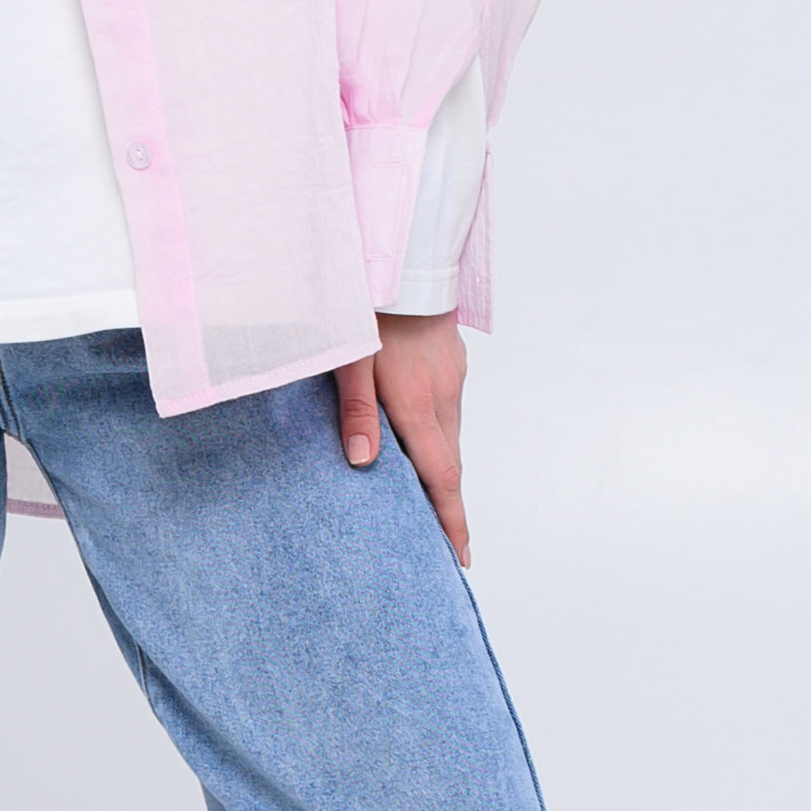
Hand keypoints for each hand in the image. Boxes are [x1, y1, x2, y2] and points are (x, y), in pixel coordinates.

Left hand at [335, 308, 469, 565]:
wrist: (403, 256)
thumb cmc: (370, 304)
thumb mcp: (350, 358)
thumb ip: (356, 410)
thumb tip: (364, 463)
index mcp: (418, 402)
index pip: (442, 477)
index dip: (451, 520)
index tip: (460, 555)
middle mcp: (443, 395)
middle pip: (450, 463)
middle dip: (448, 505)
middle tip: (443, 540)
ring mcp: (452, 376)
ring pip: (450, 435)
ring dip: (441, 467)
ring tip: (427, 496)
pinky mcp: (451, 360)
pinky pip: (448, 410)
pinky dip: (438, 435)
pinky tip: (419, 436)